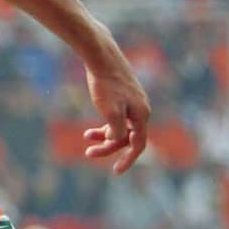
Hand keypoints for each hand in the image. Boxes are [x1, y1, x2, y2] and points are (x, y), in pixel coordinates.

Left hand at [83, 58, 150, 174]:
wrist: (102, 56)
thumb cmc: (105, 84)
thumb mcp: (110, 111)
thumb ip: (116, 130)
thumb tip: (115, 139)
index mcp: (142, 115)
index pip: (138, 145)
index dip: (128, 160)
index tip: (116, 171)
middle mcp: (141, 109)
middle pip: (127, 137)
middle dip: (108, 147)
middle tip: (88, 153)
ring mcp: (133, 102)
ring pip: (121, 128)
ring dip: (105, 137)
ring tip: (87, 139)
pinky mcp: (124, 96)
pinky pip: (117, 117)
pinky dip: (105, 125)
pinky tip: (90, 131)